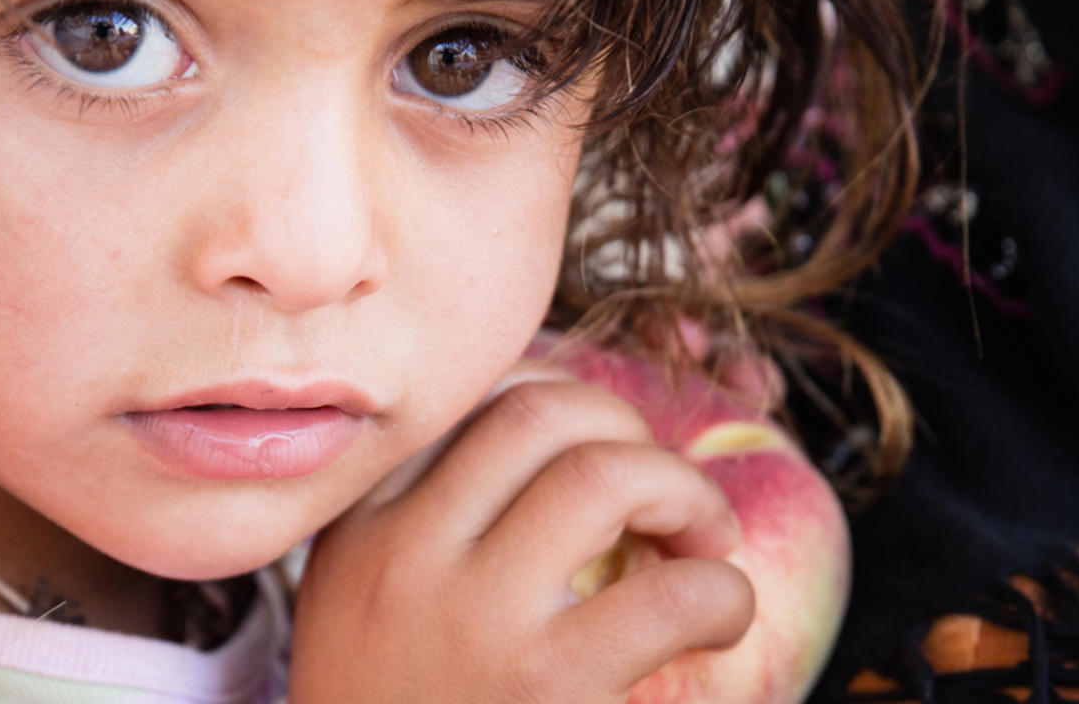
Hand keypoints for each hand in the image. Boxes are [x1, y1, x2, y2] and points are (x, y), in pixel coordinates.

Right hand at [290, 374, 755, 702]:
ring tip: (702, 543)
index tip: (595, 452)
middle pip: (541, 412)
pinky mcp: (545, 687)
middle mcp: (402, 554)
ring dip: (682, 490)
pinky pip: (669, 593)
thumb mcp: (362, 610)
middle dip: (627, 431)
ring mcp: (471, 618)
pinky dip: (720, 591)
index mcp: (358, 528)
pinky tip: (715, 619)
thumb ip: (424, 528)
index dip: (560, 410)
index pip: (472, 403)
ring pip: (604, 472)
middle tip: (662, 497)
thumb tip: (561, 449)